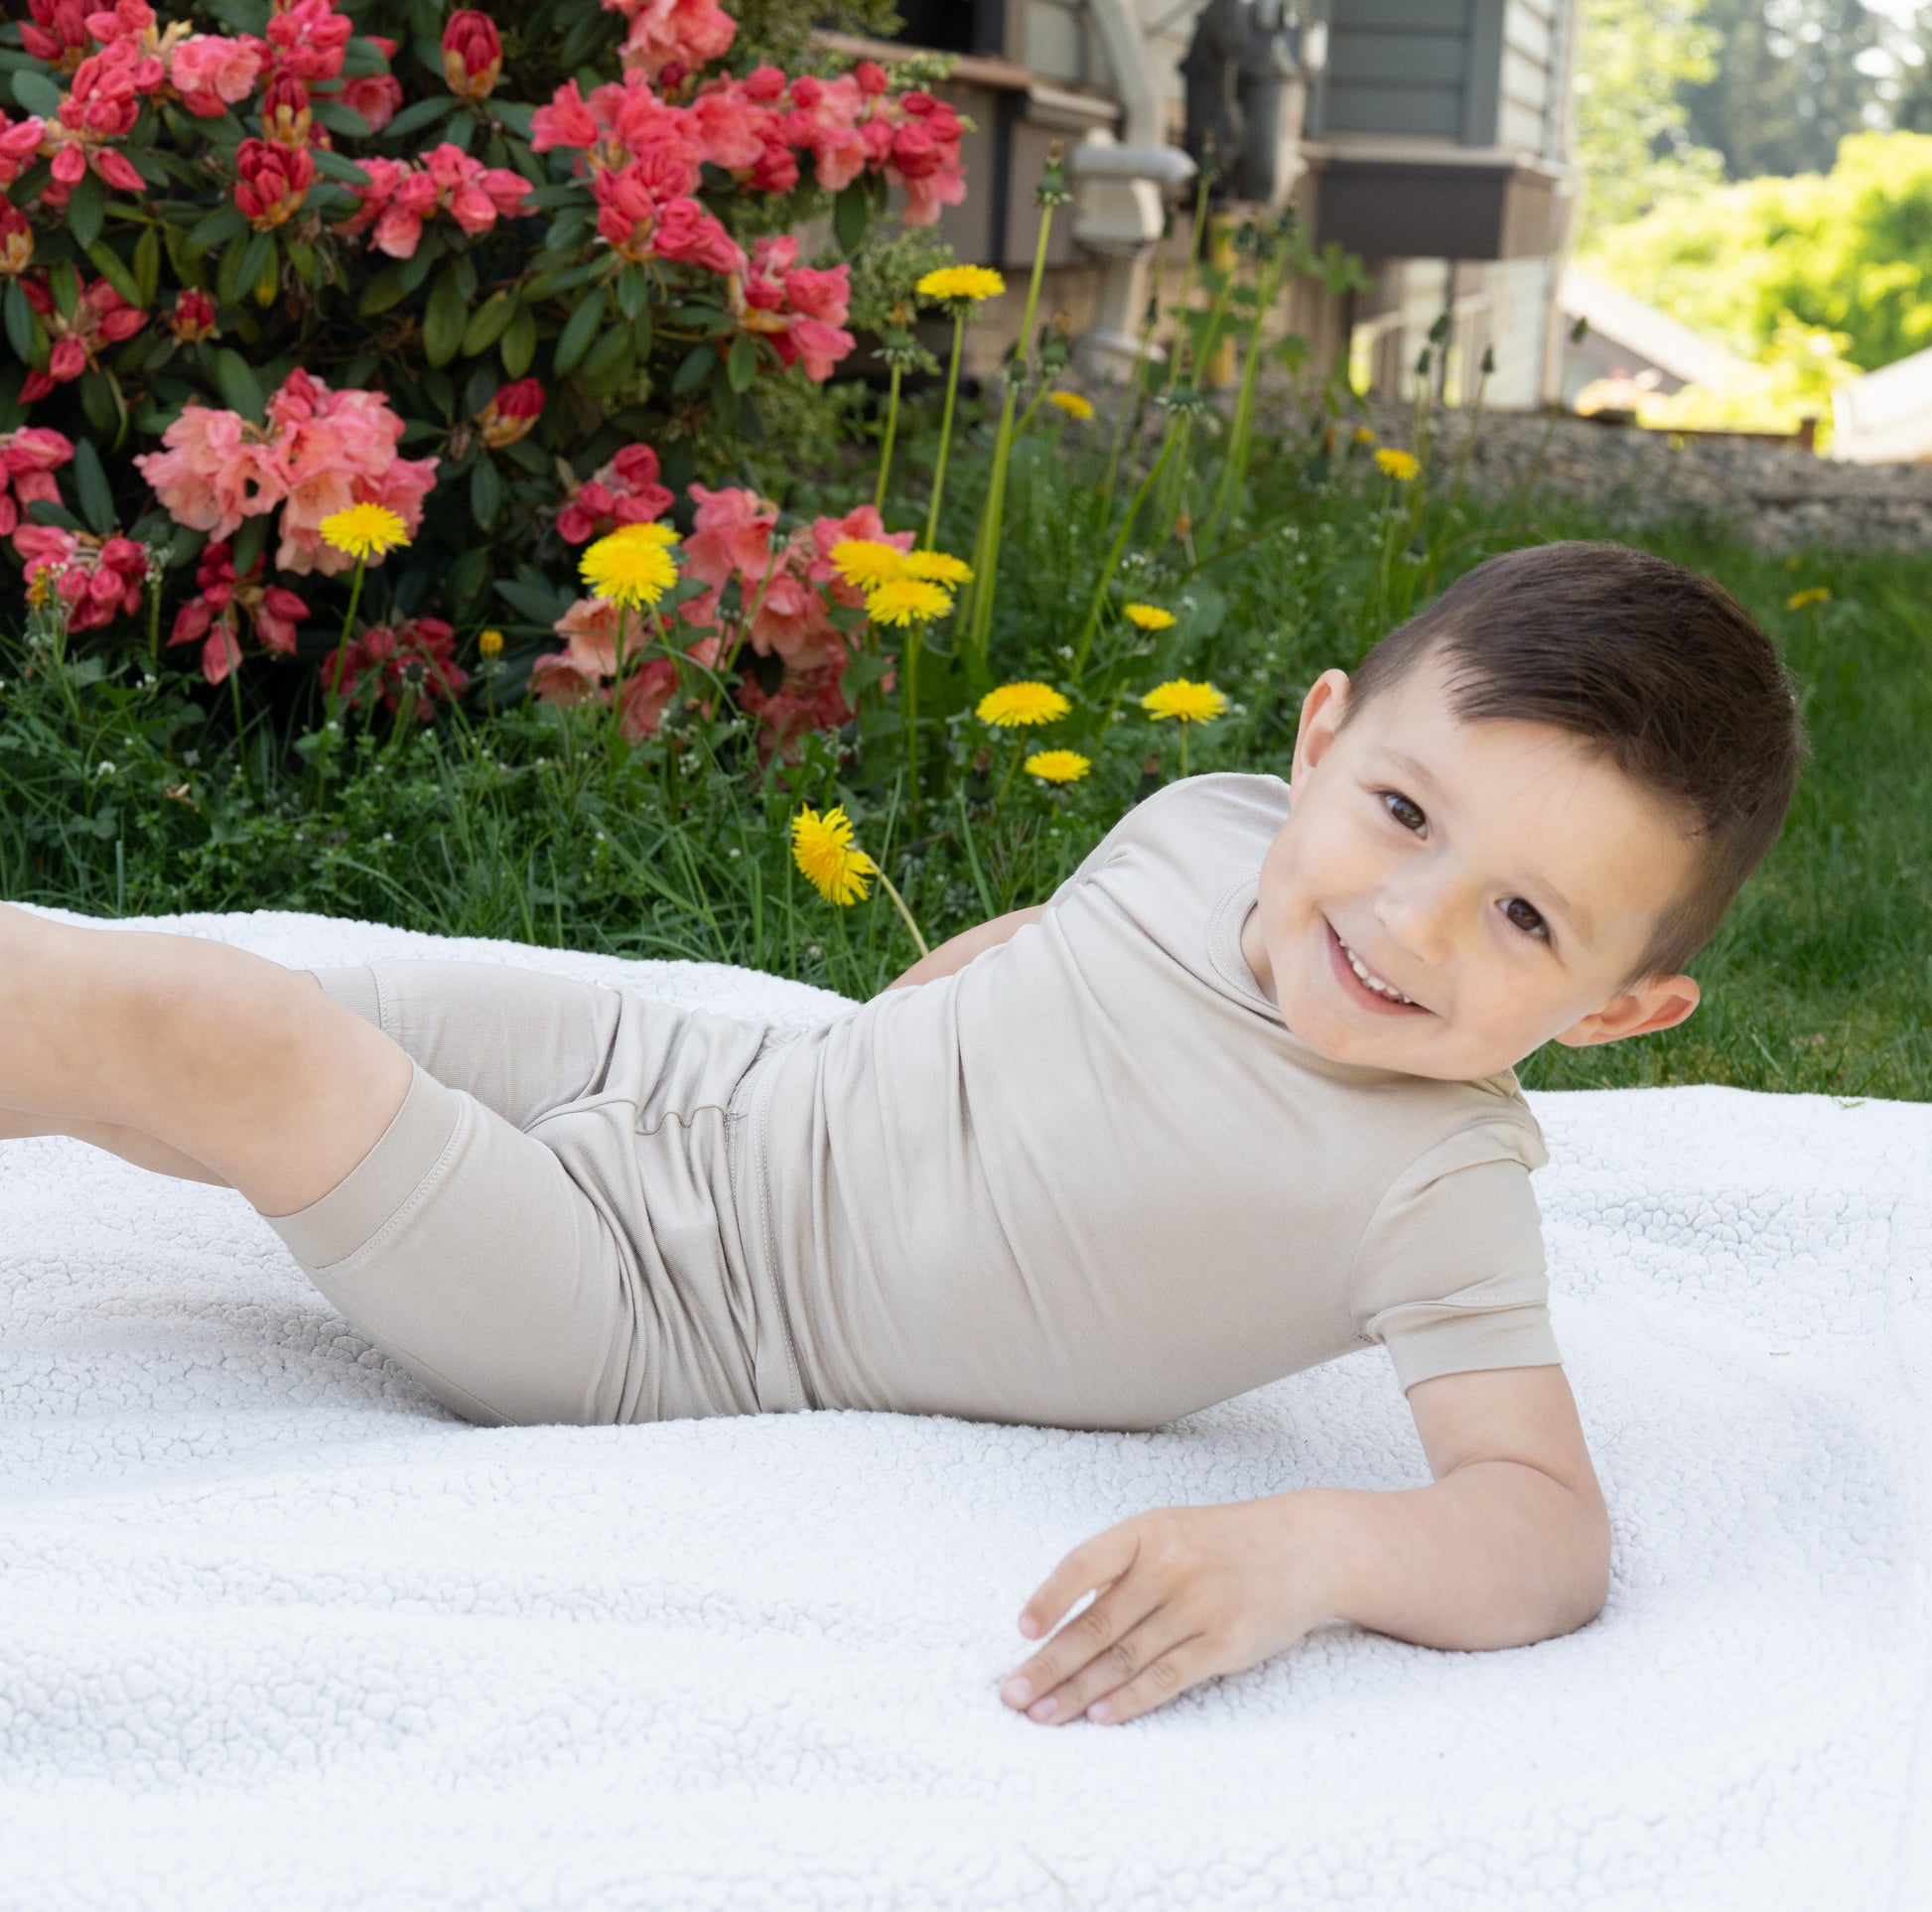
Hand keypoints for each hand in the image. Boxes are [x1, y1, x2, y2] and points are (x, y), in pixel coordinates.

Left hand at [999, 1496, 1339, 1725]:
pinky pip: (1167, 1677)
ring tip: (1043, 1715)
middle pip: (1097, 1624)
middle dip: (1049, 1664)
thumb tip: (1063, 1619)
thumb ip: (1122, 1568)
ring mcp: (1199, 1606)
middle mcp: (1170, 1567)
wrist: (1306, 1548)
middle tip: (1012, 1695)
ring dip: (1079, 1692)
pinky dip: (1131, 1699)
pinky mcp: (1225, 1643)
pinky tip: (1101, 1716)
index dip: (1050, 1598)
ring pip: (1124, 1658)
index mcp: (1148, 1532)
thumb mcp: (1170, 1532)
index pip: (1084, 1563)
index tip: (1022, 1632)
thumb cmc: (1223, 1542)